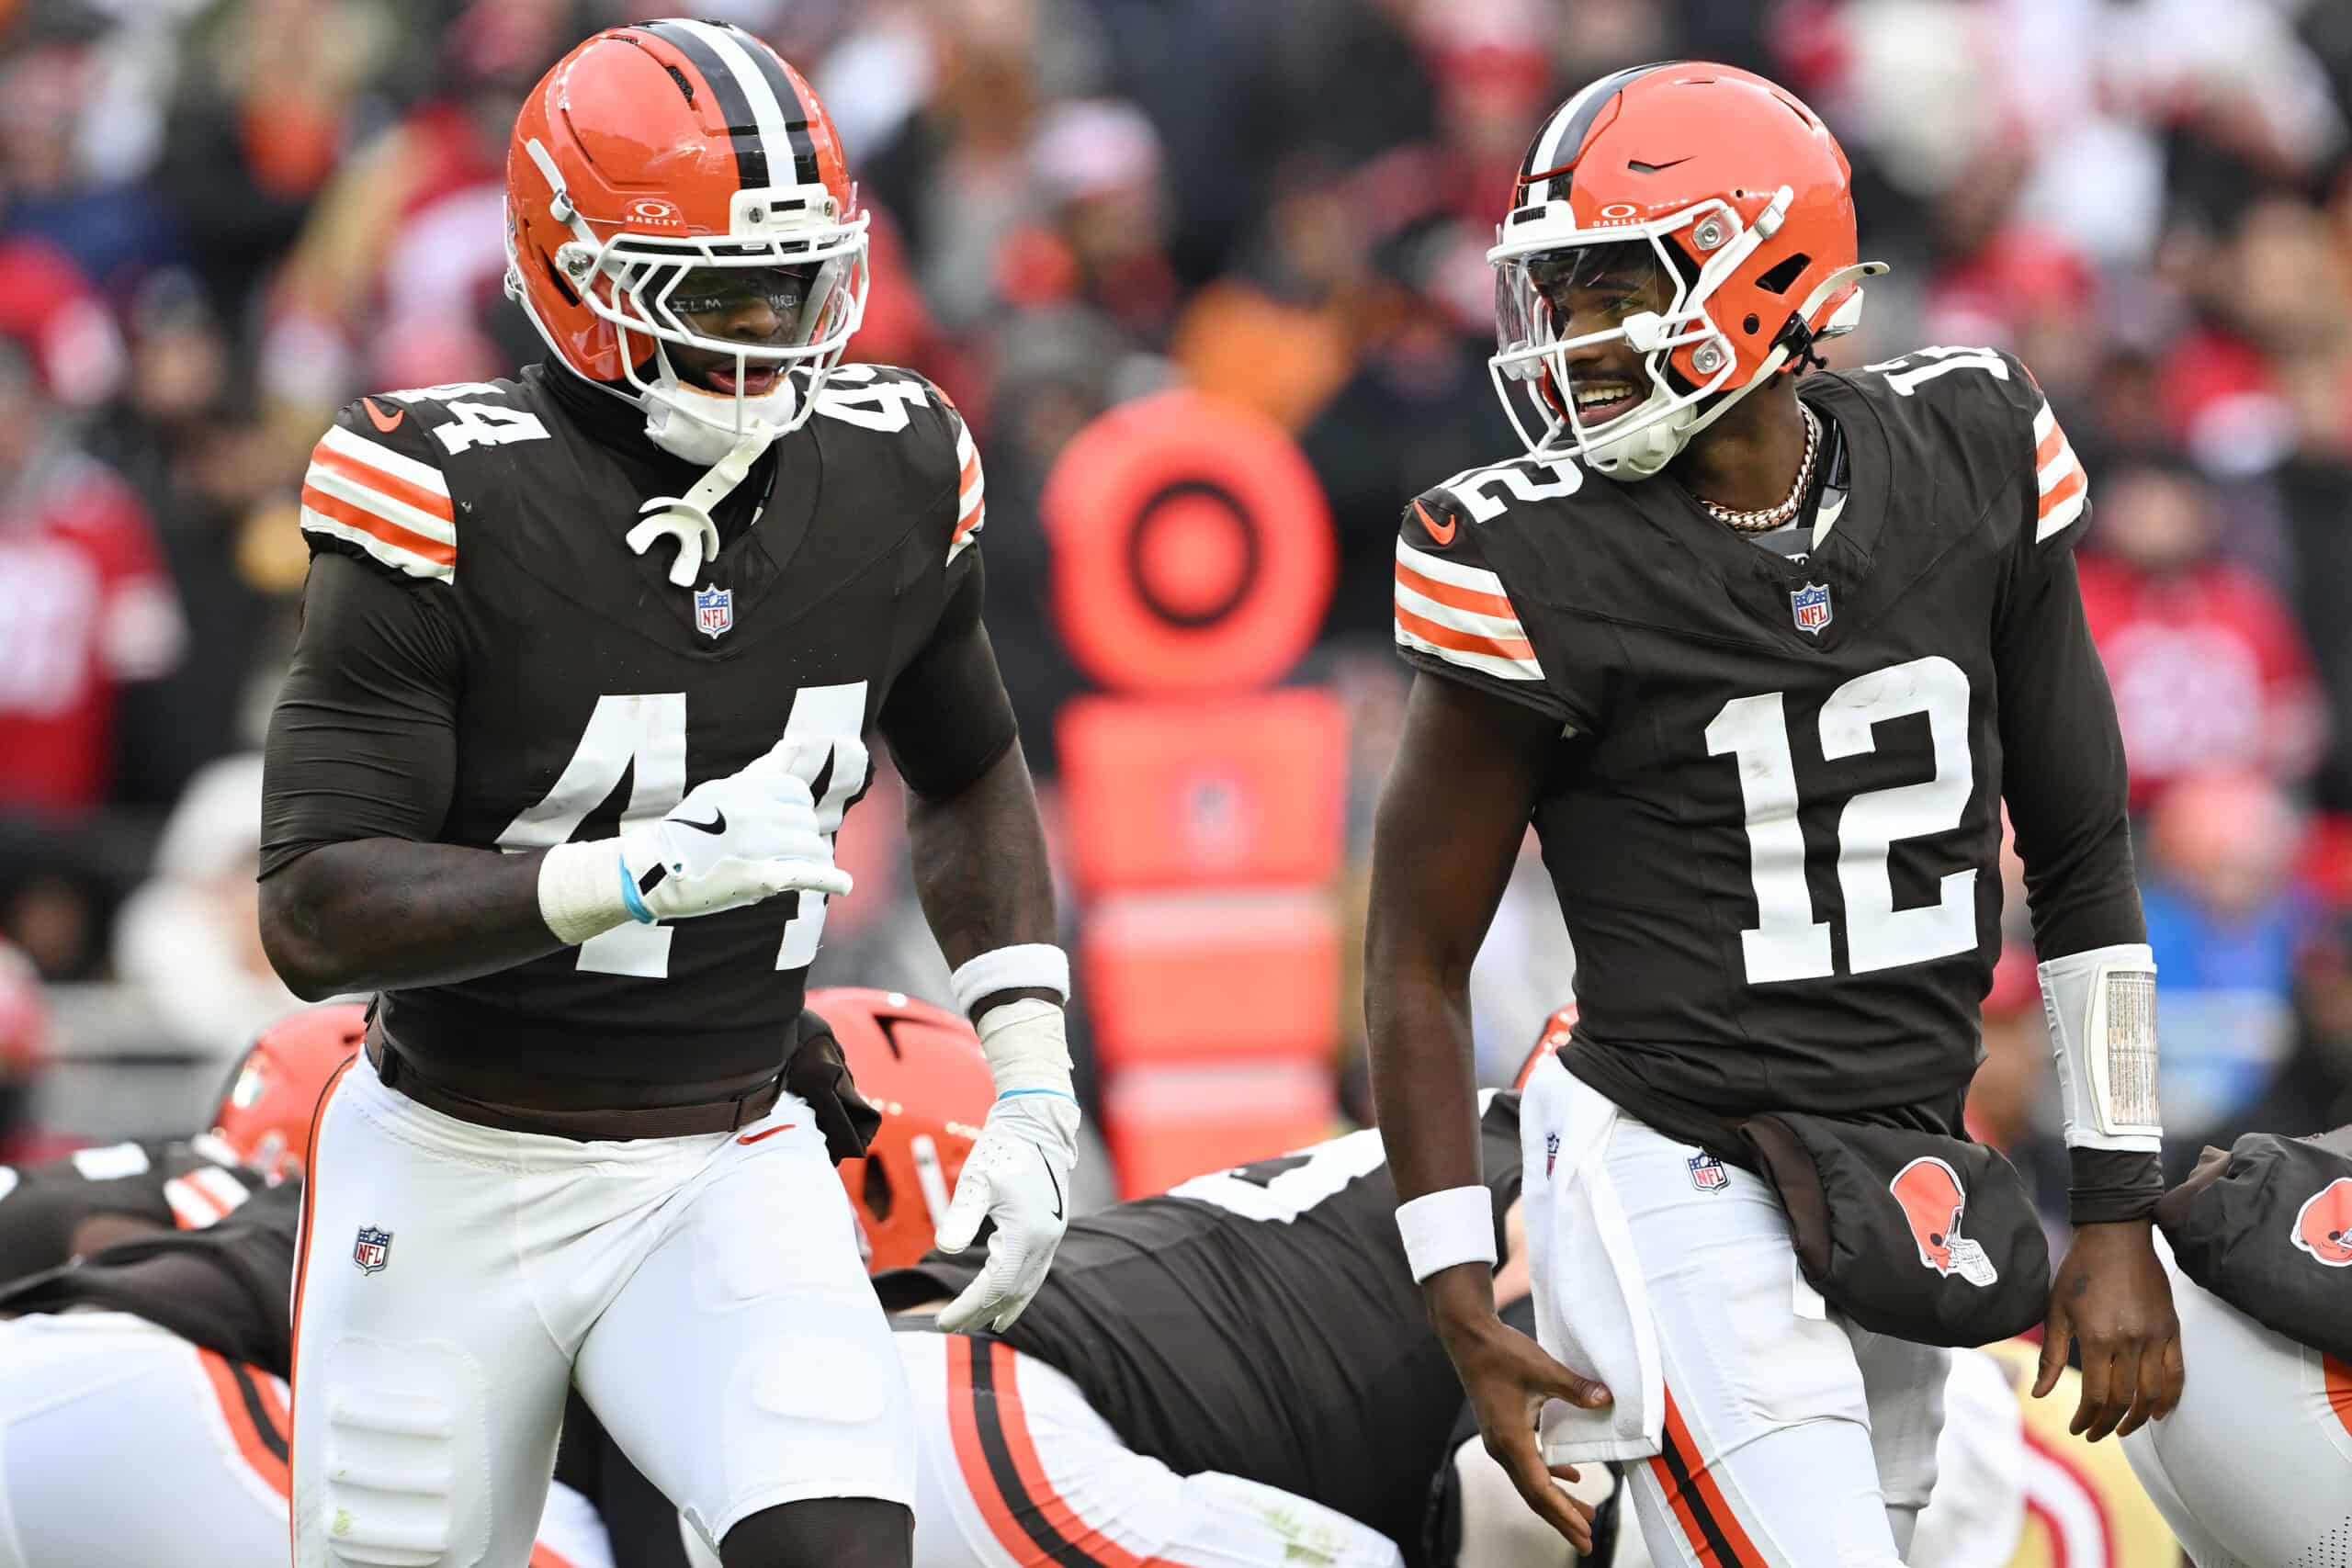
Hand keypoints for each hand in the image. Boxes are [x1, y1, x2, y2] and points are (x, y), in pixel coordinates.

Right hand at [618, 743, 852, 922]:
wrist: (652, 869)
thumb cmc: (691, 828)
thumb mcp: (723, 790)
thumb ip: (763, 770)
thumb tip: (793, 743)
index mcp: (745, 788)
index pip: (797, 793)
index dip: (795, 810)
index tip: (785, 824)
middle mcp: (754, 812)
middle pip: (806, 822)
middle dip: (801, 836)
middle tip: (782, 851)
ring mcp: (757, 845)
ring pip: (811, 848)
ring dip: (810, 860)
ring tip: (800, 869)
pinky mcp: (759, 877)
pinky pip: (805, 874)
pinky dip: (830, 879)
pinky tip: (845, 884)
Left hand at [934, 1092, 1079, 1331]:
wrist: (1037, 1124)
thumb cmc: (1002, 1149)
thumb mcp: (975, 1181)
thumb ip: (961, 1217)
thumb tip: (944, 1249)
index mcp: (1026, 1232)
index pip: (996, 1286)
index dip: (969, 1307)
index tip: (943, 1323)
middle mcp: (1045, 1240)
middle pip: (1012, 1292)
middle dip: (981, 1312)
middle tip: (950, 1327)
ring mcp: (1052, 1236)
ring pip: (1028, 1285)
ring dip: (1003, 1306)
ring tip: (983, 1324)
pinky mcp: (1051, 1229)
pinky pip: (1036, 1272)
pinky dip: (1020, 1290)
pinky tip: (1008, 1298)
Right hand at [1431, 1271, 1610, 1554]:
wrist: (1468, 1338)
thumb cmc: (1501, 1353)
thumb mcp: (1542, 1369)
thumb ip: (1575, 1387)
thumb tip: (1606, 1399)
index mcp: (1511, 1439)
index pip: (1539, 1489)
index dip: (1562, 1512)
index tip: (1584, 1532)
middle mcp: (1502, 1447)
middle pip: (1534, 1494)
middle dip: (1561, 1519)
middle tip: (1586, 1542)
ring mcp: (1500, 1440)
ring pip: (1531, 1481)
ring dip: (1557, 1499)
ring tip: (1584, 1515)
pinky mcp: (1503, 1429)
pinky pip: (1528, 1463)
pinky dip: (1549, 1474)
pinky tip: (1571, 1474)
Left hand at [2034, 1219, 2182, 1440]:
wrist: (2116, 1236)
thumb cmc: (2079, 1271)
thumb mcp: (2056, 1310)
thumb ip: (2051, 1356)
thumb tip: (2040, 1394)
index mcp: (2098, 1337)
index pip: (2097, 1395)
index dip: (2087, 1418)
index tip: (2077, 1429)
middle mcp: (2130, 1341)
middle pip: (2124, 1399)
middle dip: (2109, 1424)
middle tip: (2095, 1434)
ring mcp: (2155, 1336)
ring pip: (2153, 1393)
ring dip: (2139, 1419)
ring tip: (2124, 1430)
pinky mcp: (2172, 1329)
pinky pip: (2177, 1373)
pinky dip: (2169, 1397)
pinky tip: (2158, 1411)